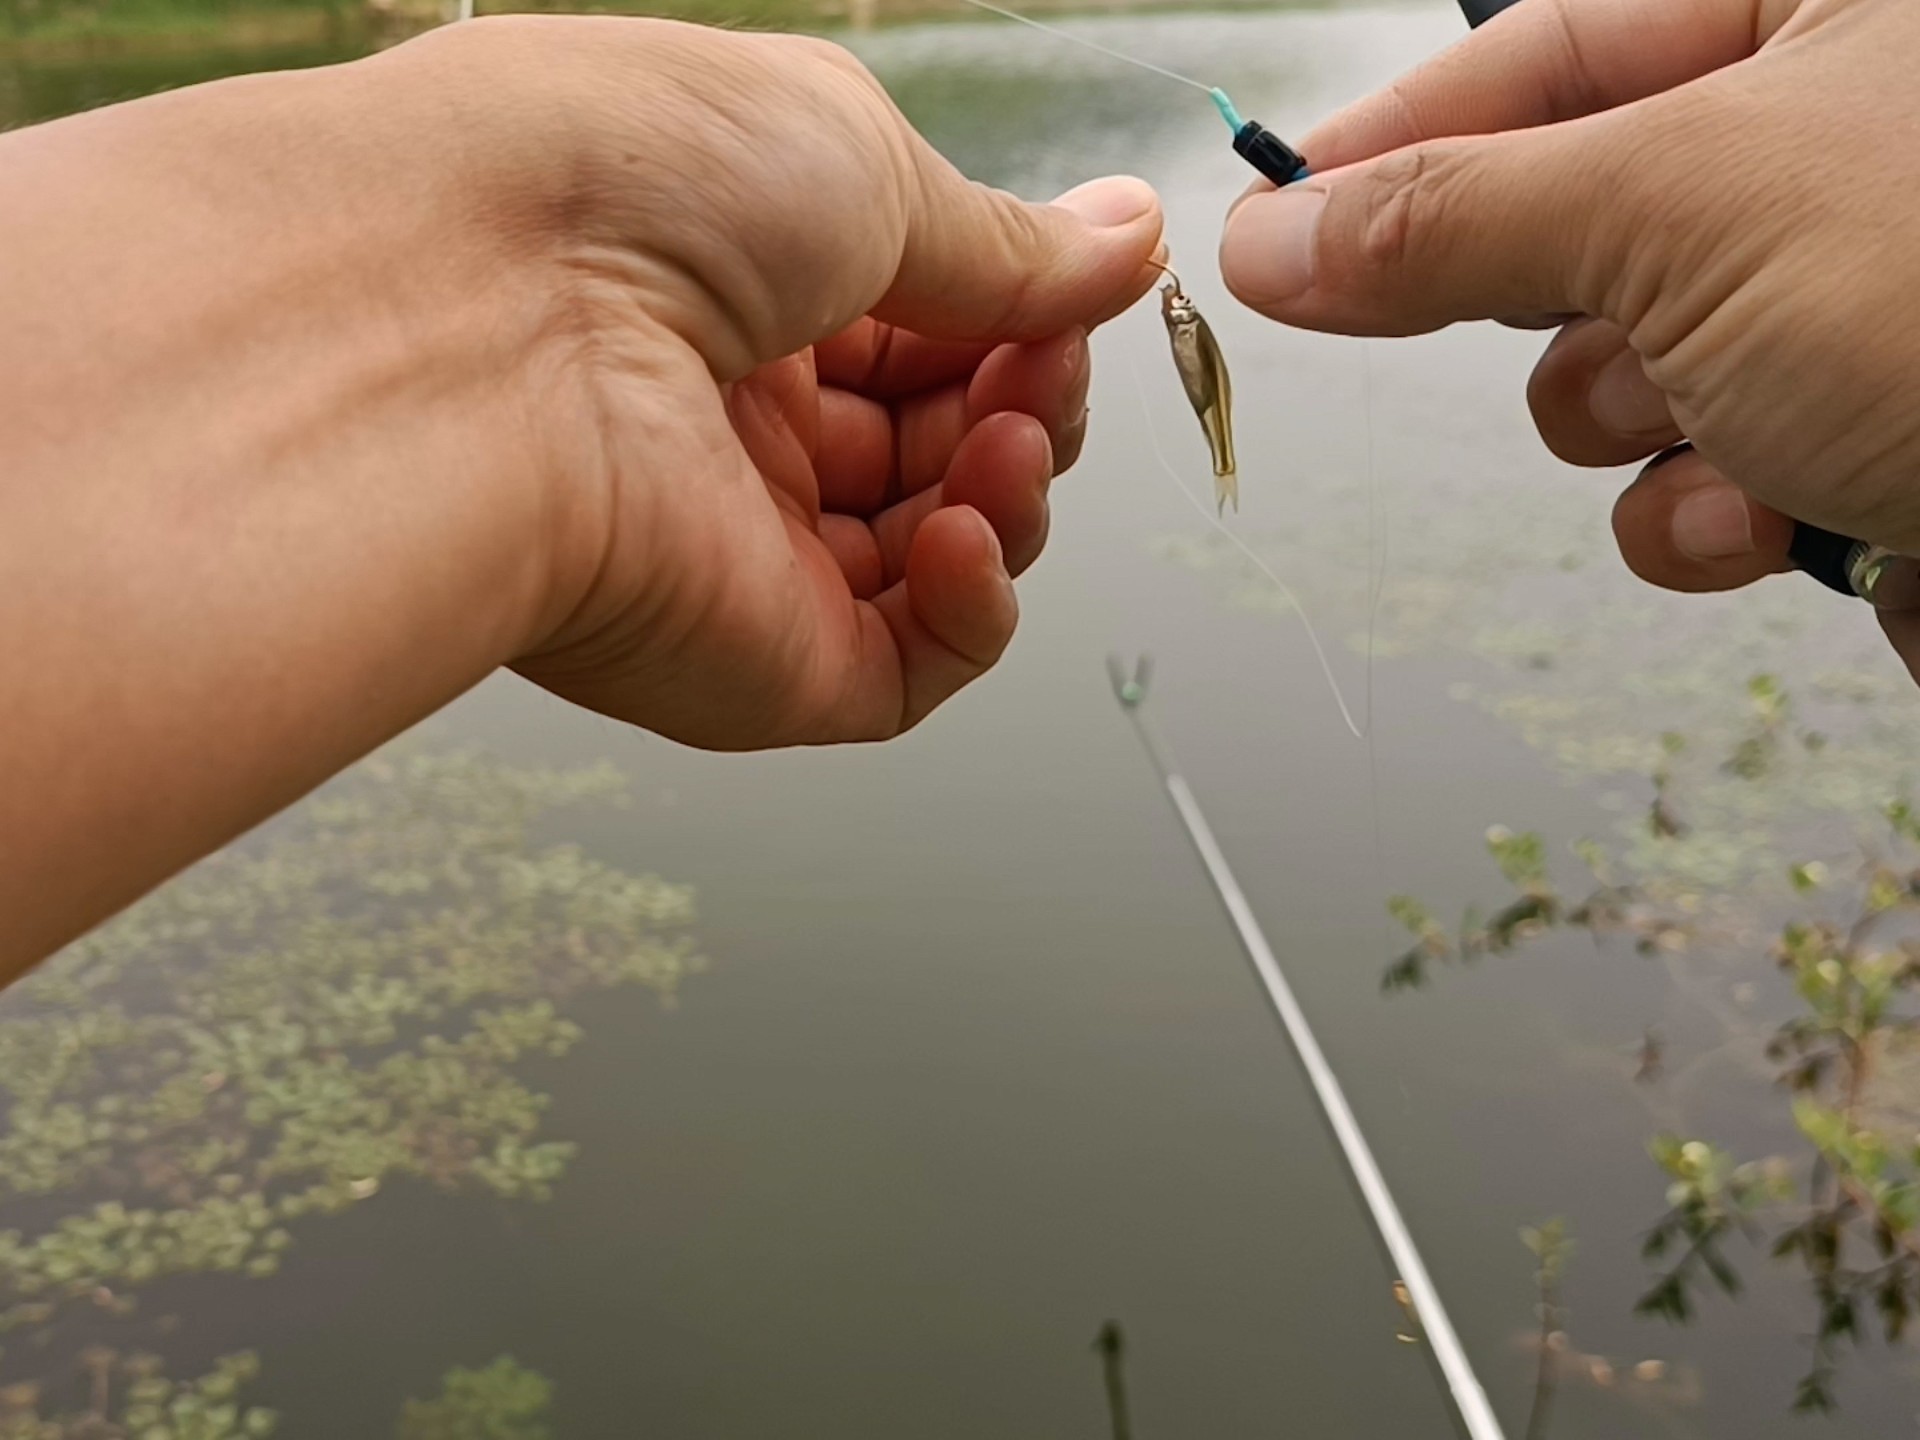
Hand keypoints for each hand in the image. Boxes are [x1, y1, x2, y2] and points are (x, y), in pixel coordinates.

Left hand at [382, 18, 1163, 746]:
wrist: (487, 319)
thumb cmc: (628, 192)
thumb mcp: (861, 163)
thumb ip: (1010, 242)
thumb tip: (1129, 238)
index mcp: (743, 292)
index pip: (922, 333)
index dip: (1015, 321)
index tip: (1076, 296)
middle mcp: (736, 423)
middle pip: (945, 445)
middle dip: (1024, 403)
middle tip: (1038, 365)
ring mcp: (746, 549)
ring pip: (944, 558)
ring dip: (1014, 494)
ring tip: (1005, 439)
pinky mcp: (758, 664)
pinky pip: (912, 667)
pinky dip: (976, 608)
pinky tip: (966, 535)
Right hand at [1214, 0, 1919, 675]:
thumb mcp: (1676, 210)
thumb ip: (1452, 215)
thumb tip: (1283, 235)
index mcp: (1833, 6)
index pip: (1550, 44)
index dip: (1399, 137)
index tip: (1280, 216)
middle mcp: (1848, 139)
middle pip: (1578, 213)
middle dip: (1558, 309)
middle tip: (1570, 322)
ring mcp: (1857, 290)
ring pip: (1624, 363)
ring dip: (1635, 422)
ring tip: (1721, 424)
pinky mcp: (1862, 428)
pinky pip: (1696, 468)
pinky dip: (1702, 508)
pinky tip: (1769, 509)